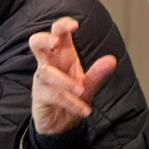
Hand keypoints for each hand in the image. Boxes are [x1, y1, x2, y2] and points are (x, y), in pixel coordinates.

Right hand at [29, 17, 118, 136]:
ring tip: (81, 90)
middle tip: (55, 42)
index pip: (58, 33)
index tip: (75, 25)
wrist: (61, 123)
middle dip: (44, 39)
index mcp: (63, 55)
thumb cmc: (72, 96)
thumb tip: (111, 60)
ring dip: (65, 81)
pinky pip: (53, 96)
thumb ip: (98, 72)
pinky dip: (70, 103)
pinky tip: (84, 110)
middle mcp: (50, 63)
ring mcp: (42, 80)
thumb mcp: (89, 84)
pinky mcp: (39, 97)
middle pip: (36, 43)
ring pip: (46, 72)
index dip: (63, 25)